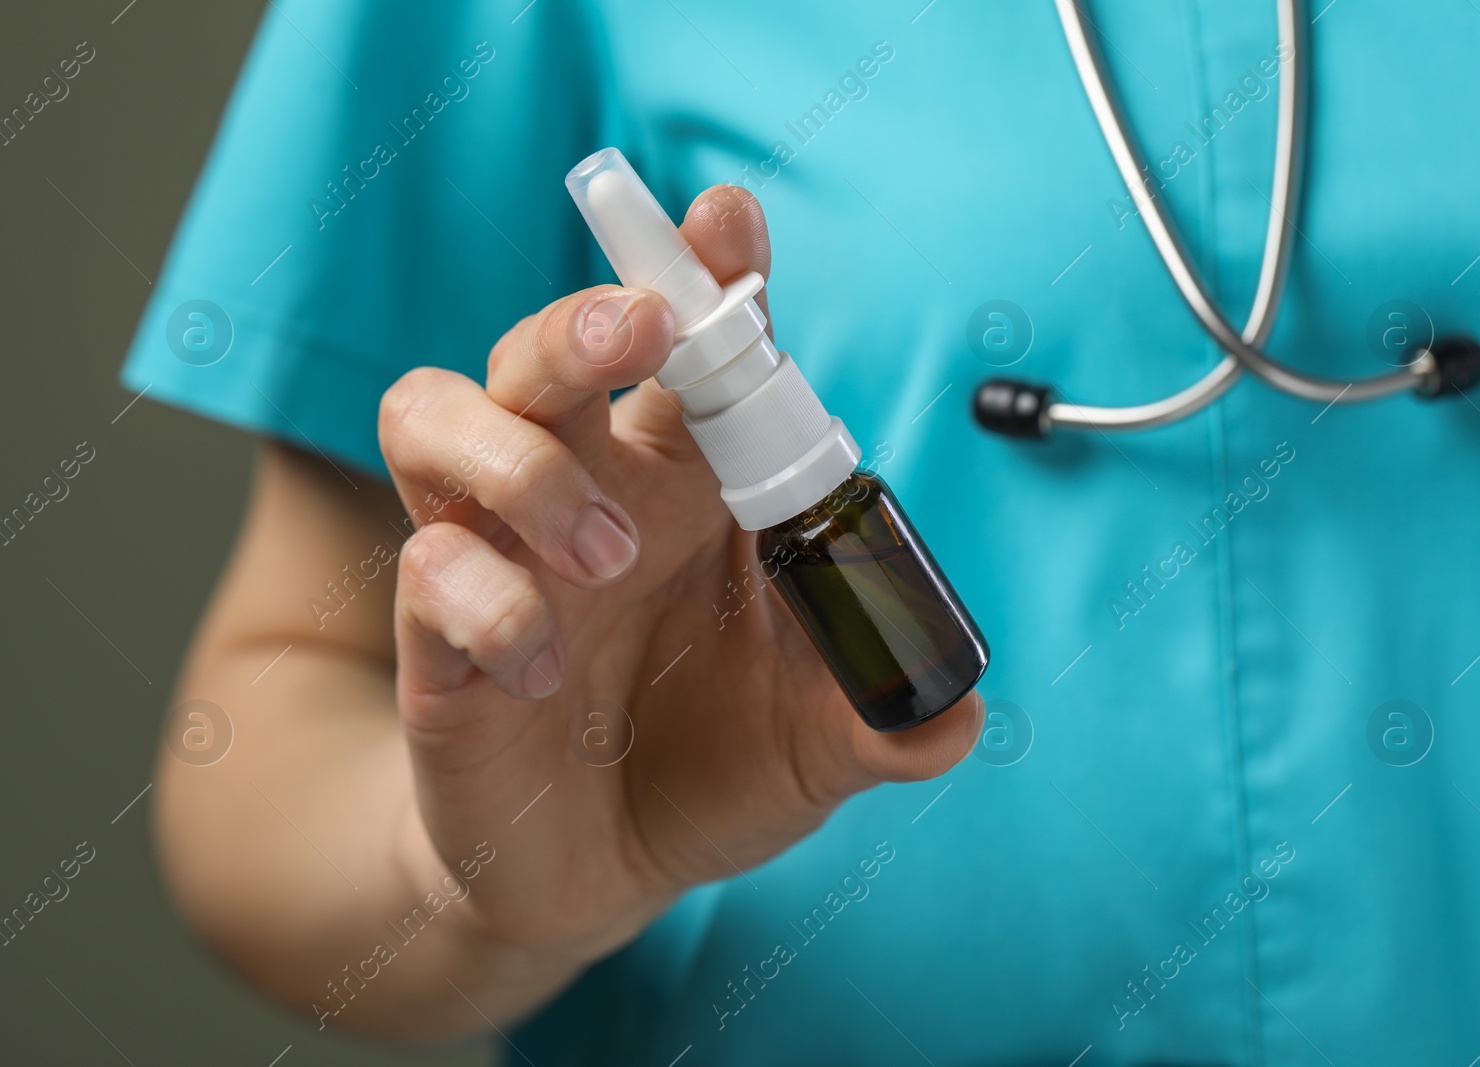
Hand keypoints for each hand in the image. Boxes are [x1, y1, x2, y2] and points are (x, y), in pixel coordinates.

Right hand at [376, 184, 981, 975]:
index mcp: (682, 488)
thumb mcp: (815, 740)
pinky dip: (481, 601)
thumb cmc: (708, 767)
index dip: (700, 271)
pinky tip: (544, 672)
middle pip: (541, 350)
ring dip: (523, 462)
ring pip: (436, 415)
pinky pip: (424, 567)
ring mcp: (496, 560)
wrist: (596, 876)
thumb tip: (959, 708)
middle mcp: (581, 497)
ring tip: (605, 558)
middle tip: (644, 333)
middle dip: (582, 316)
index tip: (728, 217)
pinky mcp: (438, 644)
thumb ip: (885, 718)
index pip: (688, 354)